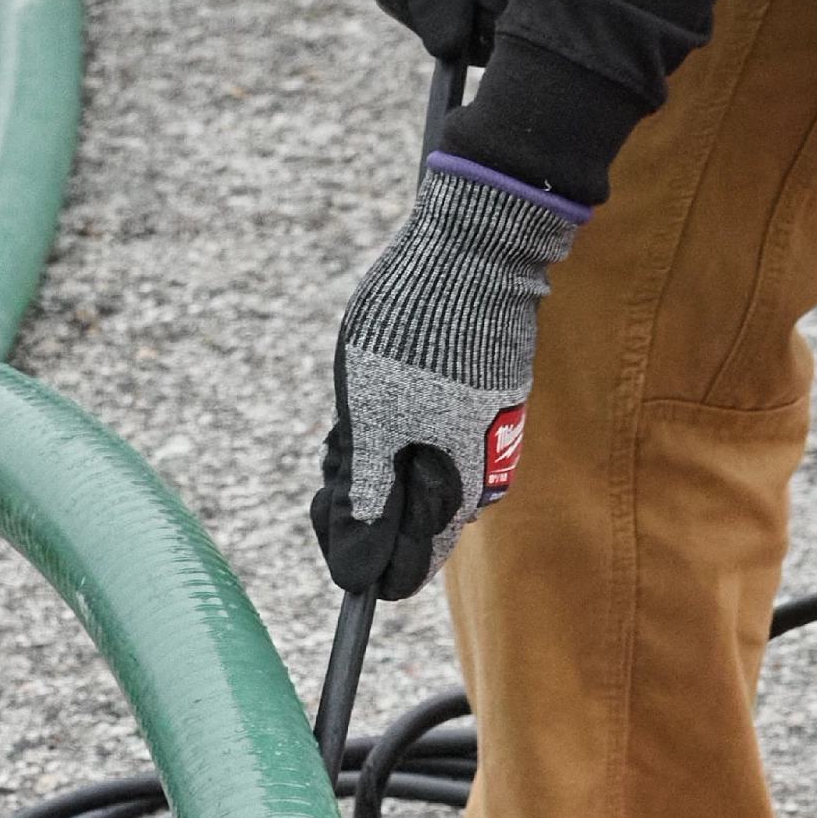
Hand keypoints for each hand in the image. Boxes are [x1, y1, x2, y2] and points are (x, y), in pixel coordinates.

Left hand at [309, 159, 580, 599]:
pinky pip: (433, 436)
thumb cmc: (417, 335)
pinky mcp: (486, 403)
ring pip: (417, 477)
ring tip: (364, 401)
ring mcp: (485, 438)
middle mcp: (479, 478)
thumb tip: (357, 568)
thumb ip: (366, 496)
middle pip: (407, 523)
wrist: (476, 247)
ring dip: (379, 454)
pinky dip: (402, 422)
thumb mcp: (371, 421)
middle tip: (341, 441)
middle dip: (364, 495)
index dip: (359, 556)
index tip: (330, 509)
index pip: (404, 571)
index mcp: (452, 494)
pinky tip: (389, 378)